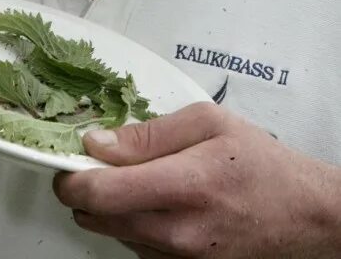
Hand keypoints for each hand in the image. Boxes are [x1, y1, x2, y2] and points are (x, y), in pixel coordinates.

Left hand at [53, 102, 340, 257]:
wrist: (302, 214)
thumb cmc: (260, 164)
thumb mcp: (209, 123)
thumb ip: (149, 131)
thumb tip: (99, 142)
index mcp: (184, 185)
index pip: (101, 194)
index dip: (70, 177)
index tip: (67, 160)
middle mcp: (177, 232)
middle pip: (97, 219)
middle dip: (85, 190)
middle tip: (98, 163)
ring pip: (113, 233)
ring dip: (109, 206)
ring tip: (136, 177)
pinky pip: (137, 247)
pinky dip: (133, 222)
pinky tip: (156, 200)